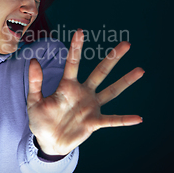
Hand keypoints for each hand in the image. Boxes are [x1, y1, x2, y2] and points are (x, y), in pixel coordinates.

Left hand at [27, 29, 143, 155]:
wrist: (48, 142)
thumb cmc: (40, 120)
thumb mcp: (34, 101)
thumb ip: (35, 82)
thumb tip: (33, 60)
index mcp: (67, 86)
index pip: (73, 63)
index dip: (76, 48)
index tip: (79, 31)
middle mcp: (83, 93)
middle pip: (100, 72)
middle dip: (113, 58)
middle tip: (126, 44)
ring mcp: (90, 107)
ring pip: (111, 91)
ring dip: (125, 81)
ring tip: (140, 70)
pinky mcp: (94, 122)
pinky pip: (112, 120)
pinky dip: (124, 120)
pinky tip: (138, 118)